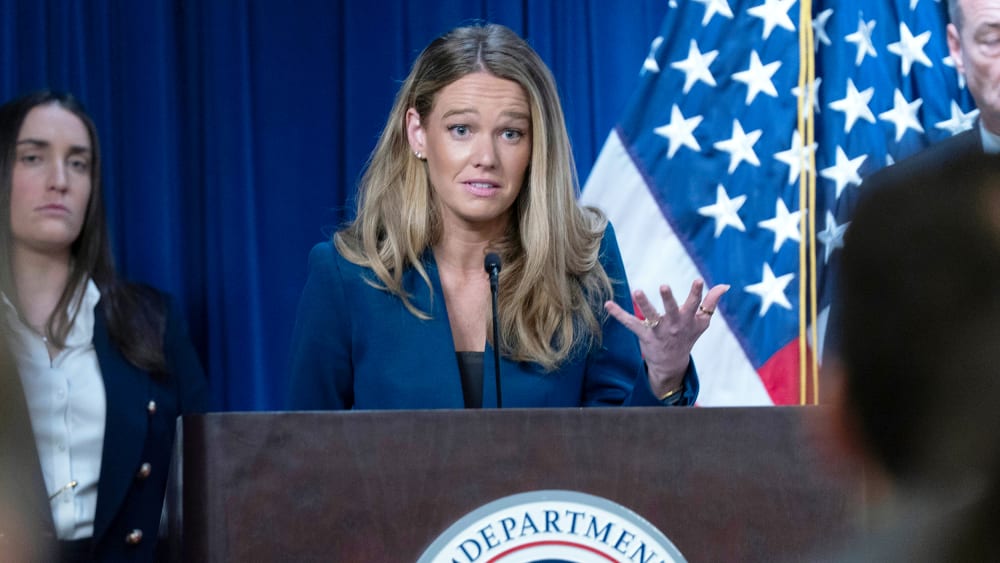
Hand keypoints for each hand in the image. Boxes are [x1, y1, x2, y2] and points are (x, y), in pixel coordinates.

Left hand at [605, 279, 729, 397]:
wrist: (672, 363)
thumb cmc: (687, 336)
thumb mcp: (701, 321)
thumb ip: (711, 302)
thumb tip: (725, 285)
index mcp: (688, 319)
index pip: (695, 305)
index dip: (697, 293)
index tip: (698, 280)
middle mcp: (673, 325)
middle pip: (671, 310)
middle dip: (668, 299)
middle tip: (664, 286)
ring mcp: (658, 330)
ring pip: (651, 316)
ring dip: (643, 304)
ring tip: (637, 290)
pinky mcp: (644, 335)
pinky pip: (630, 323)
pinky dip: (618, 314)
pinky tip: (608, 304)